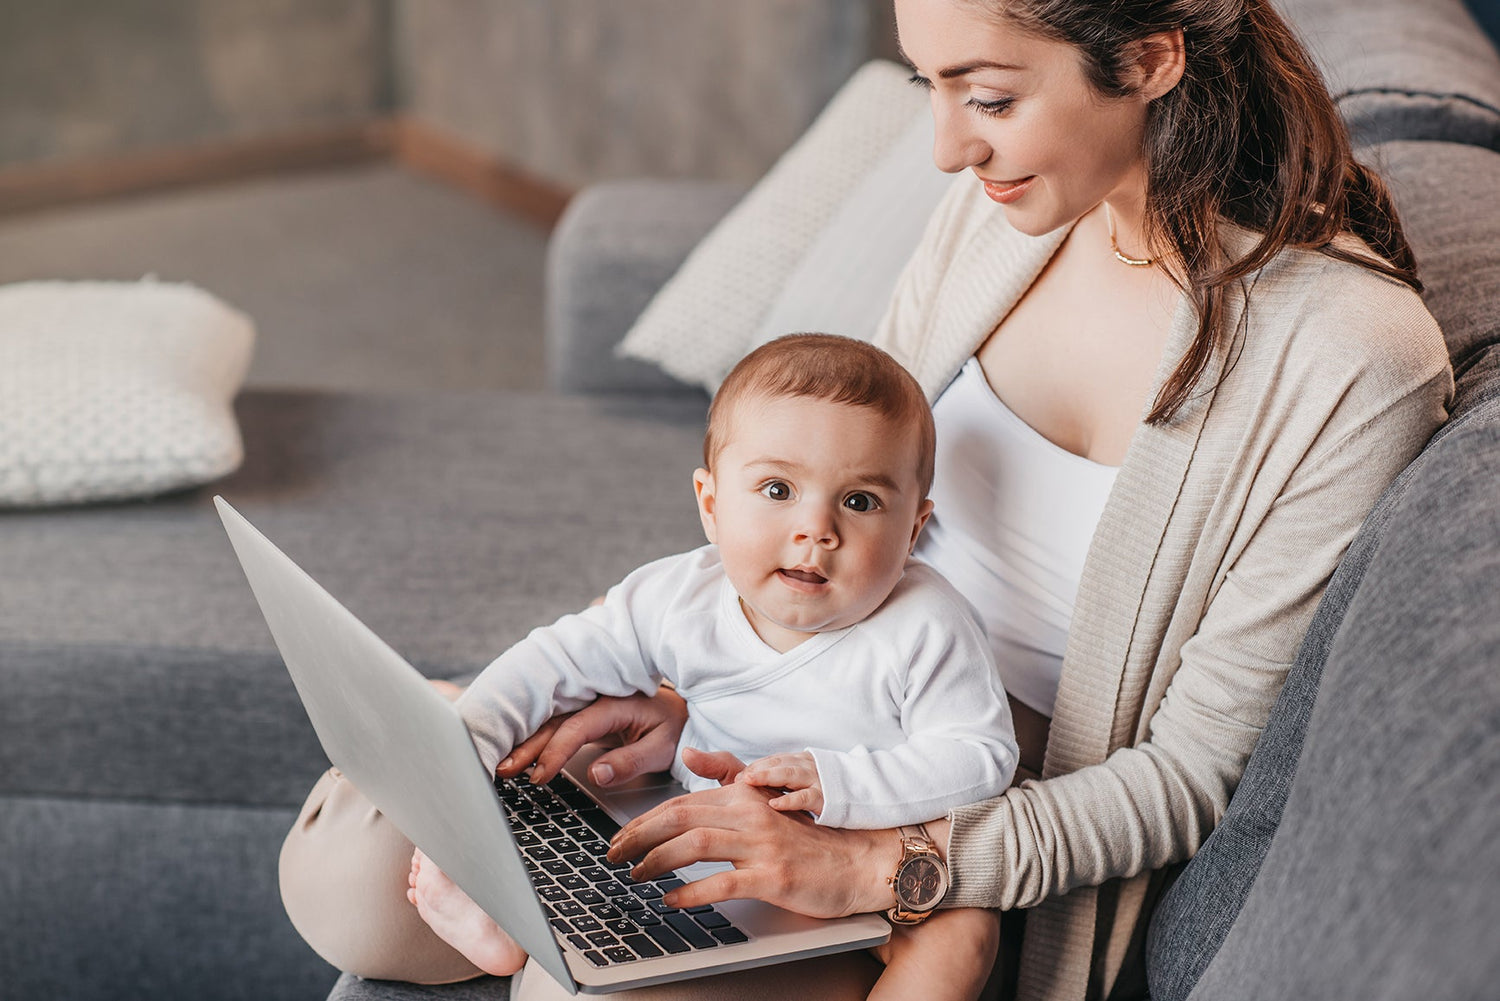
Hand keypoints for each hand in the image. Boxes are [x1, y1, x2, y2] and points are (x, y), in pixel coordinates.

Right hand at [496, 687, 688, 786]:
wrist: (679, 712)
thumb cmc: (672, 727)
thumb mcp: (661, 748)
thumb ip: (630, 761)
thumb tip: (598, 775)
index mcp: (614, 705)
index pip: (577, 728)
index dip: (556, 752)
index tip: (540, 776)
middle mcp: (595, 701)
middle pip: (554, 723)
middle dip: (527, 746)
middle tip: (505, 771)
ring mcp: (586, 706)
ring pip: (549, 723)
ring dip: (525, 743)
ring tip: (504, 766)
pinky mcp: (582, 715)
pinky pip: (554, 726)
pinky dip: (534, 739)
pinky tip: (517, 754)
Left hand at [606, 747, 899, 918]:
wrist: (861, 861)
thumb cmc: (813, 837)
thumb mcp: (769, 800)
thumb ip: (729, 776)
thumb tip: (691, 756)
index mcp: (746, 796)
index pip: (682, 802)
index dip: (646, 819)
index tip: (623, 835)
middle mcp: (751, 814)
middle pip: (680, 818)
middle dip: (639, 836)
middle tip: (614, 854)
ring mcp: (762, 845)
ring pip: (695, 845)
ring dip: (656, 861)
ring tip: (635, 875)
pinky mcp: (774, 876)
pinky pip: (722, 882)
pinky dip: (691, 891)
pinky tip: (672, 899)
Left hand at [737, 751, 823, 815]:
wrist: (867, 794)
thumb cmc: (831, 790)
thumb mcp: (808, 778)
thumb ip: (786, 778)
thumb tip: (756, 783)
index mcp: (802, 761)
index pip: (773, 760)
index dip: (755, 767)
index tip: (737, 778)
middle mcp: (808, 767)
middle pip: (778, 763)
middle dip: (756, 769)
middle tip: (737, 778)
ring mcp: (818, 781)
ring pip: (789, 774)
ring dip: (767, 776)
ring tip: (748, 781)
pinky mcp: (827, 798)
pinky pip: (805, 797)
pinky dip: (789, 800)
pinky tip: (773, 804)